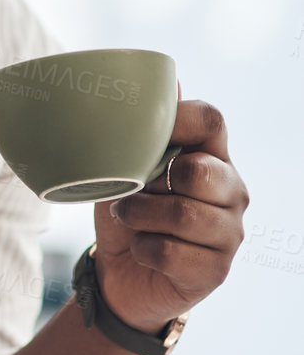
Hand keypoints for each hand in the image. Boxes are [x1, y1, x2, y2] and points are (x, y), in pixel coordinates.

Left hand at [92, 89, 248, 334]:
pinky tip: (142, 248)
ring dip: (139, 216)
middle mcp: (231, 191)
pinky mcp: (217, 270)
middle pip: (199, 170)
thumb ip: (144, 131)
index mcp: (212, 156)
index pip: (211, 119)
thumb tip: (169, 79)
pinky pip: (171, 252)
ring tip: (128, 218)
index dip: (174, 120)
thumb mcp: (125, 169)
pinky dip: (143, 249)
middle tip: (130, 192)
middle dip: (150, 183)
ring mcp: (229, 232)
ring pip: (183, 215)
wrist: (122, 275)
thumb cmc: (129, 214)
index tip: (141, 137)